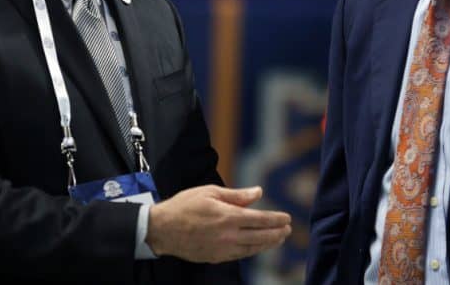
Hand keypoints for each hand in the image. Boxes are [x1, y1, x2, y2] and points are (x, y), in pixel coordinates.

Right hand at [146, 185, 290, 262]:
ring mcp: (222, 249)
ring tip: (278, 239)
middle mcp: (228, 235)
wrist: (162, 229)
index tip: (287, 218)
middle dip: (277, 233)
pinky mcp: (216, 257)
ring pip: (252, 248)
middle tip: (288, 230)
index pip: (260, 219)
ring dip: (268, 244)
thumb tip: (258, 193)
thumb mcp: (210, 192)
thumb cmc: (184, 206)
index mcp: (228, 216)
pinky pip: (240, 255)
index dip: (276, 220)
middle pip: (260, 236)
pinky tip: (258, 246)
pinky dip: (252, 251)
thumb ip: (237, 195)